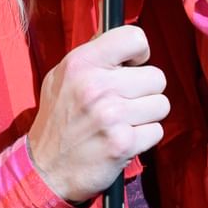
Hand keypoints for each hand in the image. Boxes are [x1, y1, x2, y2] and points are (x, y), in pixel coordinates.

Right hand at [25, 24, 169, 203]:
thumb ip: (94, 55)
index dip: (139, 53)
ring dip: (146, 115)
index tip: (132, 67)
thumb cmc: (58, 121)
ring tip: (123, 122)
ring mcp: (111, 116)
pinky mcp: (122, 143)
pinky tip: (123, 139)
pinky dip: (144, 137)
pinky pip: (157, 131)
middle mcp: (96, 86)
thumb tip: (127, 40)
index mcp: (81, 63)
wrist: (45, 169)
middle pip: (157, 77)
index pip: (134, 38)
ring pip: (161, 104)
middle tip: (124, 103)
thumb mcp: (62, 77)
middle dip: (145, 91)